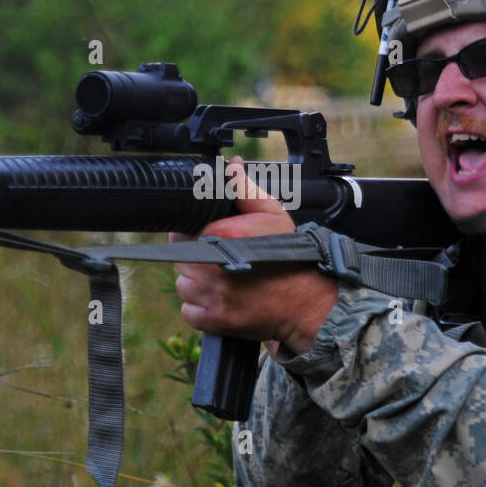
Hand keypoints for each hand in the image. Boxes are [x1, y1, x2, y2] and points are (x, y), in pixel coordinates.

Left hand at [172, 157, 337, 355]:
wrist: (306, 303)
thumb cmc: (291, 258)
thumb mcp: (273, 215)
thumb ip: (245, 190)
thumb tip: (231, 166)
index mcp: (221, 235)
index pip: (179, 230)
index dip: (189, 232)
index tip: (205, 237)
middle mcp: (210, 266)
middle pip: (179, 258)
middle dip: (195, 257)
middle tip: (220, 259)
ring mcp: (211, 295)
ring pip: (183, 286)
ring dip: (197, 284)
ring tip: (223, 280)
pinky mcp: (213, 320)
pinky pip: (189, 312)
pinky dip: (200, 308)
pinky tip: (221, 300)